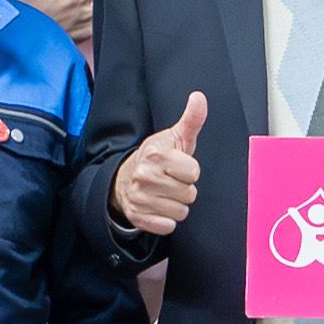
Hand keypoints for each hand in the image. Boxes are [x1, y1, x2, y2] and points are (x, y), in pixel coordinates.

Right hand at [18, 0, 93, 40]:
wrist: (25, 29)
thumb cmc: (30, 0)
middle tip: (59, 3)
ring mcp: (87, 13)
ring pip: (92, 6)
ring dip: (83, 10)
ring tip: (65, 15)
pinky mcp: (89, 31)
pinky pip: (97, 25)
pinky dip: (88, 25)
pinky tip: (74, 24)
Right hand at [115, 91, 207, 235]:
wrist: (124, 179)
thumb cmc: (157, 158)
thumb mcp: (175, 137)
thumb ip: (191, 120)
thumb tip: (199, 97)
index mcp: (156, 155)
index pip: (193, 172)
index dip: (190, 170)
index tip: (178, 166)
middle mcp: (144, 176)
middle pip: (189, 194)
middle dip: (184, 189)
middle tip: (170, 181)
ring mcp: (139, 198)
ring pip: (181, 212)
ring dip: (177, 205)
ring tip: (164, 193)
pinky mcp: (138, 217)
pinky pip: (168, 226)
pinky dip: (167, 219)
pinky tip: (158, 207)